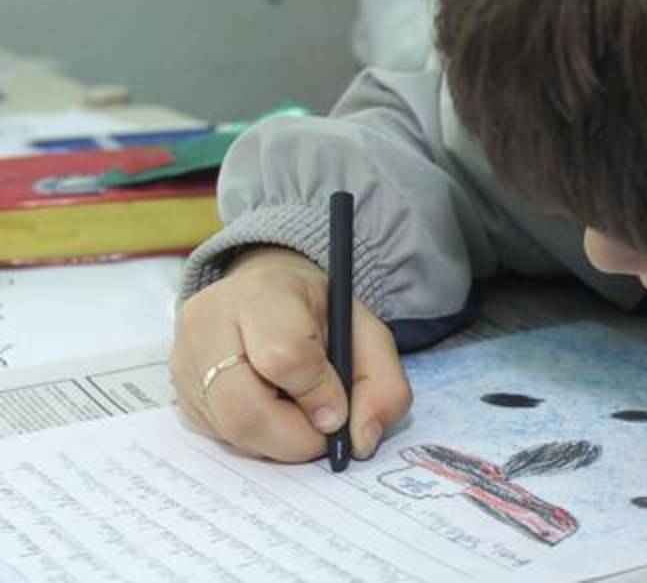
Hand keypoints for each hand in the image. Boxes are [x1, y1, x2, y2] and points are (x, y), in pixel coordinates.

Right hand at [170, 246, 411, 461]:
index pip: (285, 357)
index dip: (319, 395)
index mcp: (263, 293)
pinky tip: (271, 408)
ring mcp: (184, 359)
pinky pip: (219, 436)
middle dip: (296, 438)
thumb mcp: (366, 334)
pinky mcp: (177, 393)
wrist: (266, 295)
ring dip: (277, 441)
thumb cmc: (318, 315)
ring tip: (297, 410)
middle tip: (321, 432)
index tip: (338, 409)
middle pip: (246, 409)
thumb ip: (382, 384)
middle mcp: (208, 322)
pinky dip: (256, 438)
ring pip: (231, 431)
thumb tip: (362, 440)